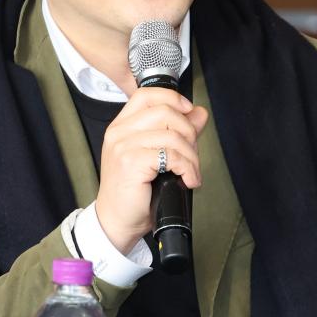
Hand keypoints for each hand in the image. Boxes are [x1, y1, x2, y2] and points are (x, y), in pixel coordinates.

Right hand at [95, 87, 207, 253]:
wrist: (117, 221)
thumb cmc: (134, 192)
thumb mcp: (156, 156)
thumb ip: (176, 131)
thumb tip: (199, 113)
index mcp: (121, 126)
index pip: (147, 95)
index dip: (173, 98)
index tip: (189, 112)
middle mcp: (119, 132)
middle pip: (165, 111)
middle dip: (189, 132)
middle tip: (191, 155)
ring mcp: (123, 146)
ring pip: (172, 135)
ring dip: (191, 156)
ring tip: (191, 172)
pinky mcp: (131, 162)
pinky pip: (171, 155)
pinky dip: (187, 168)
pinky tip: (188, 180)